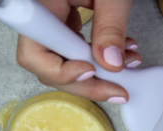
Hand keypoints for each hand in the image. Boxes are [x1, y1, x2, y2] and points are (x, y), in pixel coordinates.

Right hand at [16, 0, 140, 103]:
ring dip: (98, 70)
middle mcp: (40, 12)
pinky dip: (100, 53)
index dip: (61, 72)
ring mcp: (51, 15)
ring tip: (128, 64)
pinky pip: (76, 44)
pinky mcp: (65, 15)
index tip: (92, 73)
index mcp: (39, 3)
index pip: (34, 53)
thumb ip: (110, 24)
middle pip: (49, 64)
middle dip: (87, 82)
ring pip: (64, 58)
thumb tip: (111, 63)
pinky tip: (123, 49)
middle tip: (118, 90)